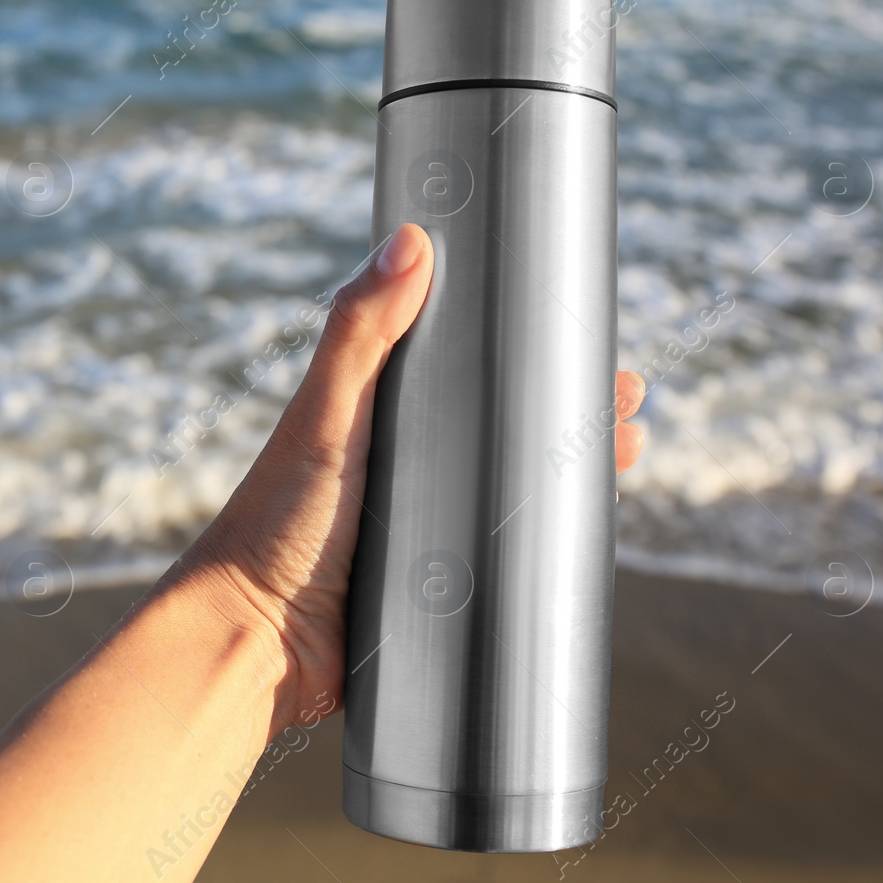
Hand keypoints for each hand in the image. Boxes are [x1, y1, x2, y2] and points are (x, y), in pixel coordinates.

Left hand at [179, 223, 645, 734]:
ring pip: (512, 486)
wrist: (258, 643)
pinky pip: (502, 552)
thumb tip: (411, 240)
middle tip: (623, 400)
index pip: (464, 362)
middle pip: (501, 423)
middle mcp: (404, 463)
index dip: (522, 346)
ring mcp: (423, 523)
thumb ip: (360, 335)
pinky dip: (545, 536)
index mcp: (377, 414)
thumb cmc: (276, 525)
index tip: (580, 330)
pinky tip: (588, 530)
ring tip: (624, 453)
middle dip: (565, 407)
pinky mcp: (436, 583)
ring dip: (568, 470)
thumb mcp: (325, 418)